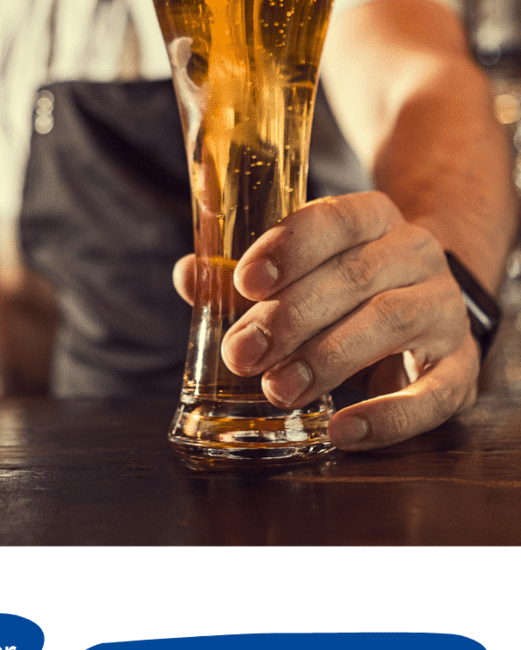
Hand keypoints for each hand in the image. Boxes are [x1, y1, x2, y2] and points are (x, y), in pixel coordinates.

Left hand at [172, 193, 480, 450]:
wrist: (425, 304)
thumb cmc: (345, 287)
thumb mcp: (301, 270)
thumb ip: (245, 274)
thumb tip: (190, 276)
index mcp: (374, 218)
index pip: (335, 219)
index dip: (290, 247)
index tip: (245, 282)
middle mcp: (416, 254)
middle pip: (355, 277)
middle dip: (290, 317)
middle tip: (242, 353)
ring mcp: (443, 309)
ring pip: (390, 323)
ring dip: (327, 358)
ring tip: (278, 389)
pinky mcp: (460, 366)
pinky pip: (433, 394)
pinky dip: (388, 417)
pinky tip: (342, 431)